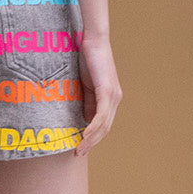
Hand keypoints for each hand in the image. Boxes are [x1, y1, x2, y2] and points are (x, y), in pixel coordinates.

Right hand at [75, 32, 121, 157]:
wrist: (93, 40)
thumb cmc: (87, 59)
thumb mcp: (85, 85)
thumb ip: (87, 101)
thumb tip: (84, 118)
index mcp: (110, 98)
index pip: (104, 124)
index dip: (93, 138)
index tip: (80, 147)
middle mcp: (115, 99)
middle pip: (105, 128)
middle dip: (91, 143)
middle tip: (78, 153)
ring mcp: (113, 95)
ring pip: (104, 125)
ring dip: (91, 139)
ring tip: (79, 149)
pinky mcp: (107, 91)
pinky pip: (101, 115)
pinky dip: (93, 127)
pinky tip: (84, 136)